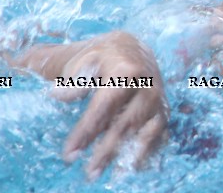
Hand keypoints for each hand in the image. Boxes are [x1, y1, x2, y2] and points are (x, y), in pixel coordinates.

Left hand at [18, 31, 167, 178]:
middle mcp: (147, 85)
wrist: (130, 50)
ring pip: (148, 130)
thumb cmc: (100, 59)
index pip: (105, 105)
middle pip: (128, 122)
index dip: (88, 130)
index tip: (71, 153)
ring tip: (117, 174)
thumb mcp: (84, 62)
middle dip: (109, 149)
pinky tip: (135, 165)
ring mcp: (158, 97)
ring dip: (132, 154)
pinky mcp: (163, 108)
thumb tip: (59, 95)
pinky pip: (160, 132)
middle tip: (90, 172)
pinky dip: (151, 149)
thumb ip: (74, 80)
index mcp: (126, 70)